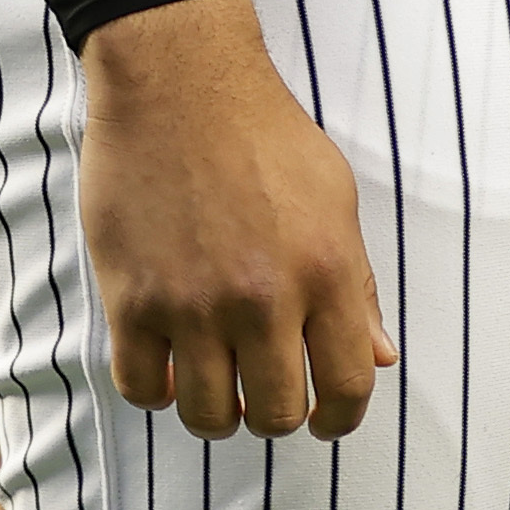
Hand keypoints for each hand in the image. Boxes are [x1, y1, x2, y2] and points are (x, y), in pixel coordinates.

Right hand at [78, 0, 389, 441]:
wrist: (181, 89)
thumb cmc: (267, 139)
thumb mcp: (337, 201)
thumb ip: (359, 288)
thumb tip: (379, 359)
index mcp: (328, 270)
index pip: (351, 383)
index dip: (343, 418)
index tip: (329, 420)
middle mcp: (264, 298)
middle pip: (275, 414)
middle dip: (276, 415)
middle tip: (268, 393)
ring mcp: (193, 305)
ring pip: (207, 416)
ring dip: (217, 412)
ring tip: (219, 383)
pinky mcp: (130, 302)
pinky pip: (142, 389)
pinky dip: (158, 390)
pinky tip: (170, 365)